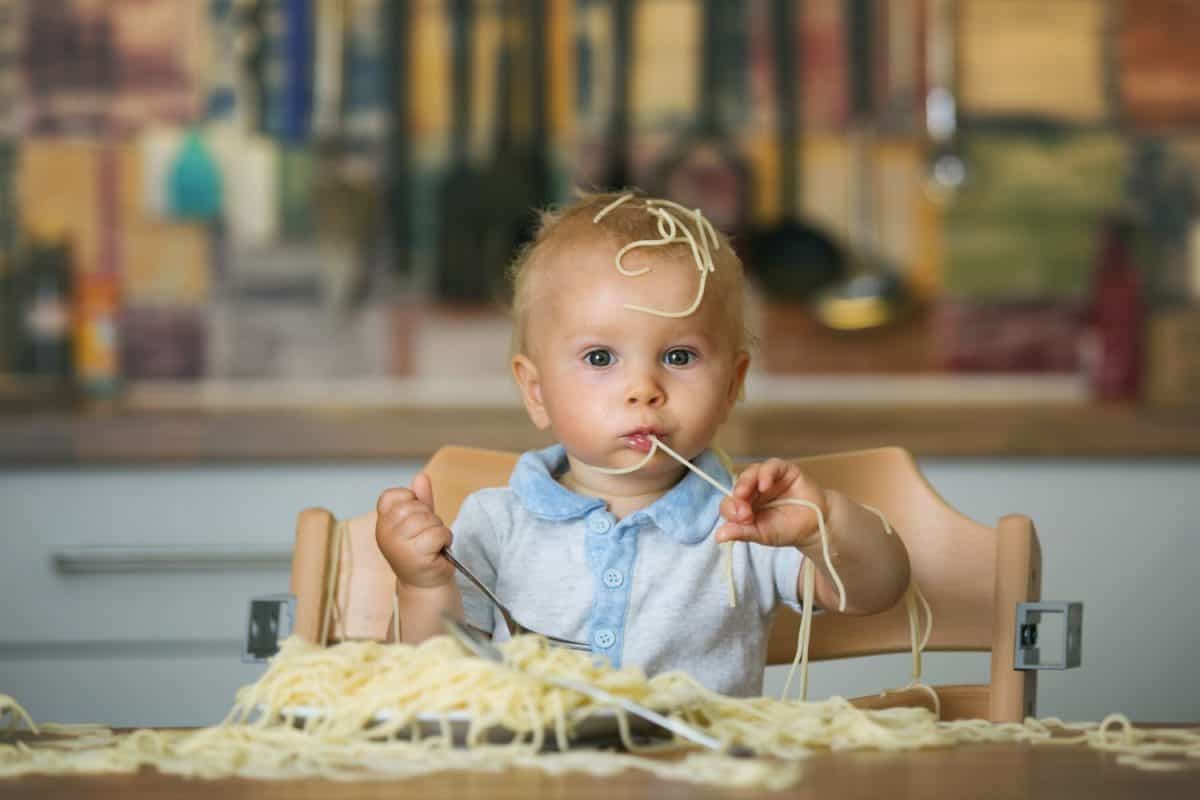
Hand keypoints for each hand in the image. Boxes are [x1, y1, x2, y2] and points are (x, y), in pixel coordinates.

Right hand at [375, 472, 454, 587]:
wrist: (426, 584)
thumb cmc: (423, 551)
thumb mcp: (420, 521)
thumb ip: (420, 499)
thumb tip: (421, 477)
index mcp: (382, 522)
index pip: (391, 496)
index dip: (410, 502)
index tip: (414, 519)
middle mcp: (385, 533)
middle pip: (414, 506)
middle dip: (428, 517)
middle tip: (426, 535)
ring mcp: (398, 545)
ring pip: (428, 519)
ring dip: (438, 529)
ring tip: (433, 543)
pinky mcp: (415, 556)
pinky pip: (438, 533)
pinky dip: (445, 540)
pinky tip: (439, 550)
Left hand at [715, 458, 829, 548]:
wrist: (816, 526)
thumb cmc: (788, 529)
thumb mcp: (762, 535)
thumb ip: (742, 533)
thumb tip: (718, 537)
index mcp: (745, 506)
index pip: (729, 503)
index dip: (731, 511)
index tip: (741, 520)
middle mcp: (754, 490)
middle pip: (738, 486)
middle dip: (737, 497)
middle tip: (743, 511)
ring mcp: (768, 478)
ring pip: (751, 472)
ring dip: (745, 482)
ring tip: (745, 494)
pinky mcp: (784, 470)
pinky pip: (771, 466)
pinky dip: (765, 473)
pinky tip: (765, 484)